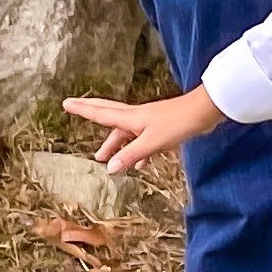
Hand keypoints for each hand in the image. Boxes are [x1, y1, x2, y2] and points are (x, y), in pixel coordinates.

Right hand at [63, 85, 223, 173]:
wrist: (206, 112)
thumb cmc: (178, 123)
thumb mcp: (152, 143)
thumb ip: (132, 155)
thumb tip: (110, 168)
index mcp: (131, 117)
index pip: (101, 113)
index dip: (83, 110)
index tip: (66, 103)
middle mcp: (138, 117)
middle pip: (109, 115)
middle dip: (92, 114)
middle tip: (75, 110)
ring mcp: (150, 122)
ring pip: (127, 132)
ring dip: (116, 143)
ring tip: (106, 159)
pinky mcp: (163, 128)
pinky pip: (143, 140)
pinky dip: (138, 151)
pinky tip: (141, 165)